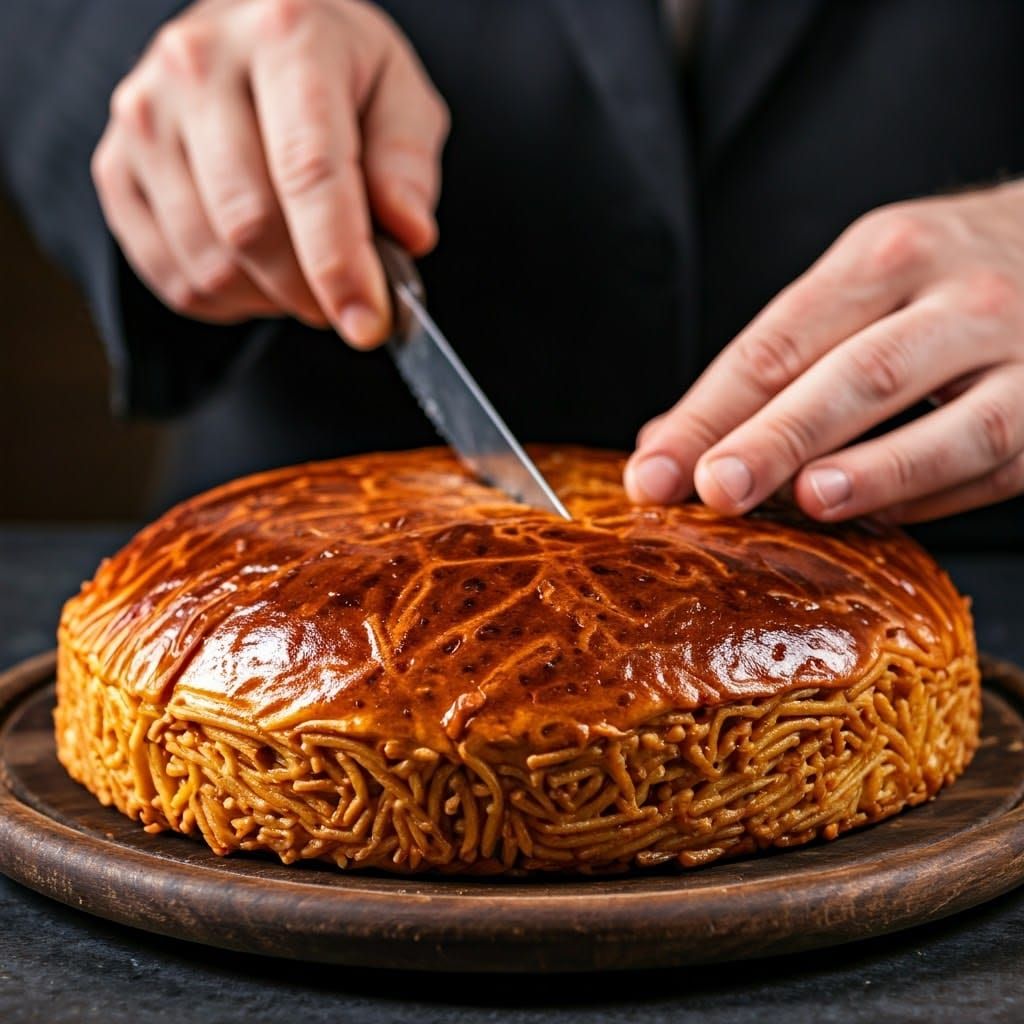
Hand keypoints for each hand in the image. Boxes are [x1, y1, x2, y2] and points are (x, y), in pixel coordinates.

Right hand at [91, 0, 448, 346]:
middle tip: (344, 302)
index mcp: (285, 36)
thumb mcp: (398, 95)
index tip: (368, 323)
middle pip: (250, 225)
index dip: (339, 263)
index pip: (308, 171)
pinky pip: (174, 276)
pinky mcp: (115, 166)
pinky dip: (228, 300)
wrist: (252, 37)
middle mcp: (198, 65)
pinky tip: (258, 271)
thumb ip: (406, 163)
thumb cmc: (335, 74)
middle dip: (309, 292)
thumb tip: (408, 234)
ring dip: (270, 298)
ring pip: (210, 261)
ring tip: (302, 274)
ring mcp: (144, 117)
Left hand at [625, 182, 1023, 523]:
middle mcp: (958, 299)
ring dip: (876, 469)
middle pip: (857, 376)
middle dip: (777, 436)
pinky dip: (933, 497)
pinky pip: (996, 464)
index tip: (654, 471)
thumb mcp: (860, 281)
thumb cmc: (943, 275)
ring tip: (807, 499)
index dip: (708, 414)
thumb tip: (668, 441)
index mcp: (883, 257)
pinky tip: (877, 520)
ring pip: (953, 424)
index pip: (777, 344)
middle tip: (714, 488)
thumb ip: (774, 360)